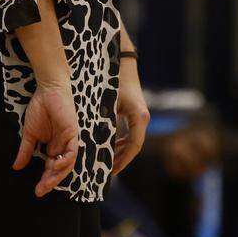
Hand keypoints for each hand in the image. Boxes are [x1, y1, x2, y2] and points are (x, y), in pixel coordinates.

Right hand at [14, 81, 79, 196]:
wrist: (47, 91)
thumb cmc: (40, 109)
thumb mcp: (30, 134)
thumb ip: (26, 150)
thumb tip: (16, 167)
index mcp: (54, 147)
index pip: (52, 168)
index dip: (45, 180)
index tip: (36, 191)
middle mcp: (63, 146)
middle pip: (60, 169)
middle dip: (51, 181)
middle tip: (40, 191)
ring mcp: (69, 140)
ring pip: (68, 163)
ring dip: (58, 174)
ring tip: (46, 183)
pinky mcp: (73, 132)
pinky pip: (72, 150)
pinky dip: (66, 159)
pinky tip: (56, 165)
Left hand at [113, 62, 150, 176]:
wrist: (122, 63)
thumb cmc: (113, 81)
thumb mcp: (107, 103)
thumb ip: (104, 122)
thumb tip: (95, 145)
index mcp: (139, 116)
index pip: (134, 146)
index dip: (122, 161)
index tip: (111, 172)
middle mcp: (142, 117)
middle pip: (134, 147)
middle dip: (121, 161)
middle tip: (105, 173)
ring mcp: (140, 116)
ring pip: (133, 141)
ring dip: (121, 153)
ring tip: (105, 165)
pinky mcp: (135, 114)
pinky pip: (130, 134)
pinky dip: (121, 143)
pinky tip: (109, 149)